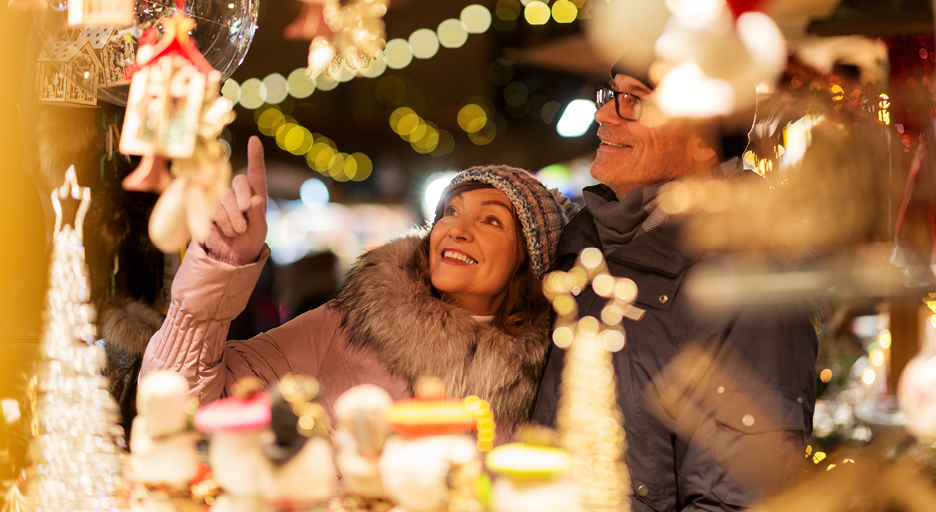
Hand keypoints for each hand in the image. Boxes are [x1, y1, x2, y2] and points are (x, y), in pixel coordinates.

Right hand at [203, 136, 267, 265]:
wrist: (231, 256)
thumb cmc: (250, 241)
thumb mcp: (259, 230)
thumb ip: (258, 214)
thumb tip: (255, 199)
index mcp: (256, 195)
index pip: (256, 173)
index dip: (255, 156)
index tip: (254, 140)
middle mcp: (238, 194)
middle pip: (239, 182)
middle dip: (243, 199)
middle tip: (246, 218)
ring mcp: (222, 200)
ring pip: (225, 198)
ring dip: (233, 218)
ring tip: (237, 231)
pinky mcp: (208, 210)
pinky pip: (214, 210)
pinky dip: (223, 224)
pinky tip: (226, 232)